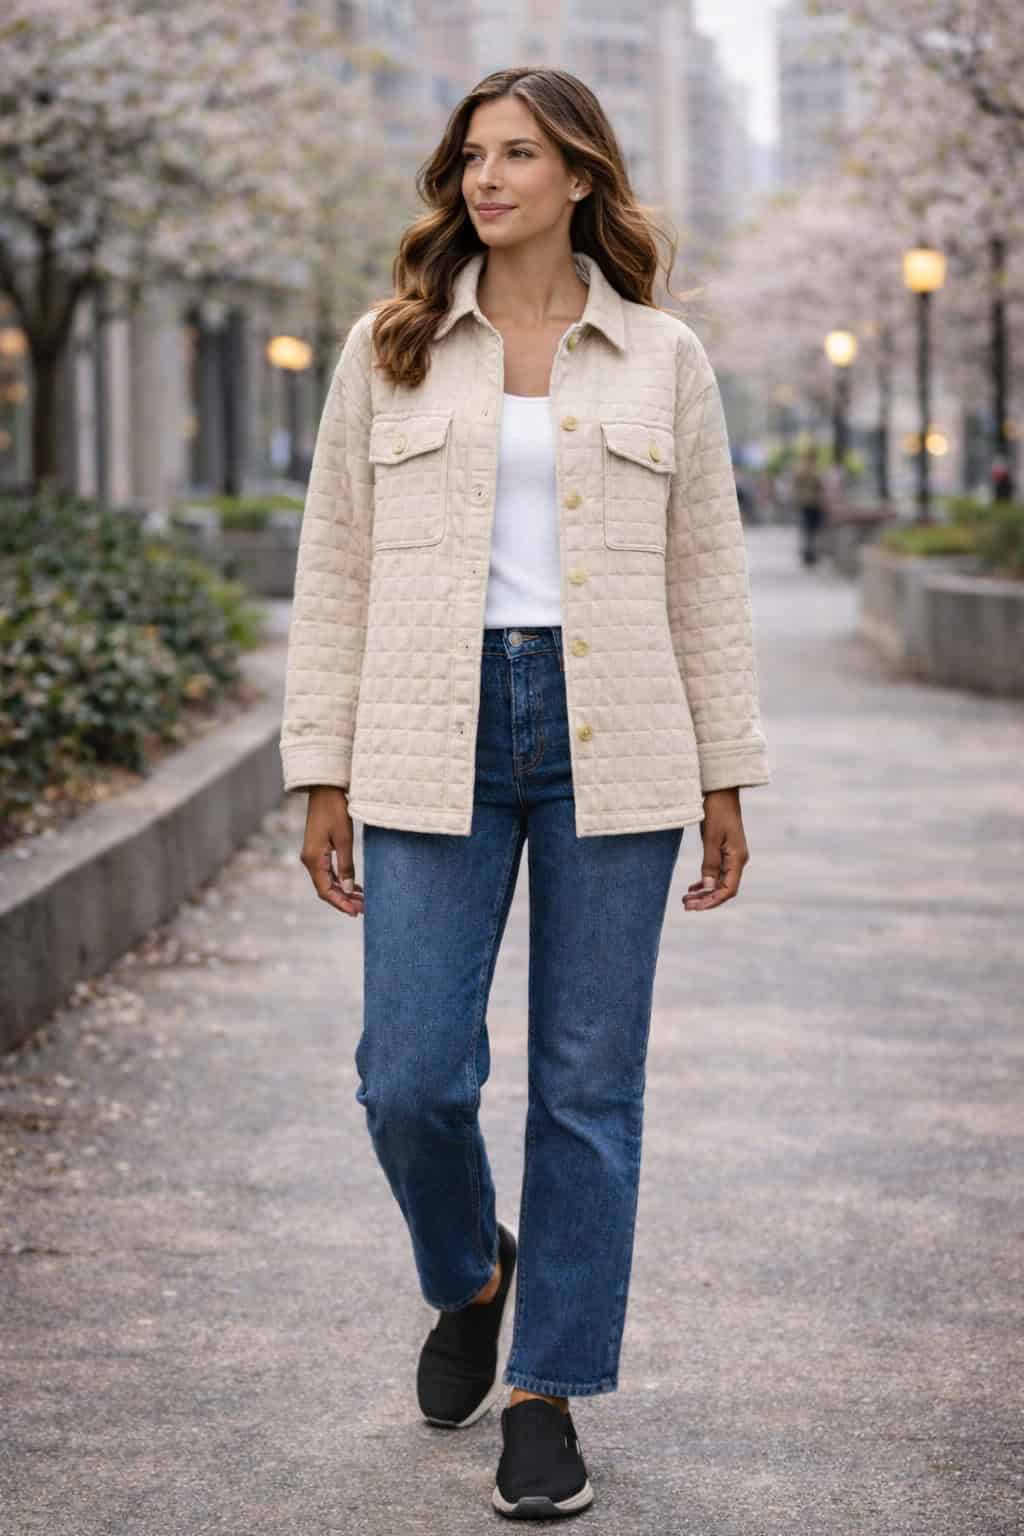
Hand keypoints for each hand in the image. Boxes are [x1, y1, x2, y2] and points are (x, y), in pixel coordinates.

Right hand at [300, 786, 363, 917]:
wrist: (325, 790)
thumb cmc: (335, 811)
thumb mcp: (344, 839)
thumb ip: (346, 865)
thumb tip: (347, 888)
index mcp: (313, 859)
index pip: (326, 890)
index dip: (340, 903)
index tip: (355, 912)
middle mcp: (310, 860)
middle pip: (326, 889)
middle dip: (344, 900)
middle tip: (363, 909)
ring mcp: (313, 856)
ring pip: (328, 881)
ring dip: (343, 892)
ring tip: (362, 901)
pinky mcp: (318, 850)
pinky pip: (328, 872)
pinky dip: (341, 881)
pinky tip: (354, 886)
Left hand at [683, 787, 748, 911]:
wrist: (721, 792)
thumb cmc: (717, 811)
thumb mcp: (711, 838)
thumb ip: (710, 863)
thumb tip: (708, 888)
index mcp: (737, 858)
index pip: (727, 890)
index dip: (712, 901)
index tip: (694, 907)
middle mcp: (738, 860)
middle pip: (723, 889)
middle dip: (705, 900)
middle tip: (686, 906)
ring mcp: (733, 856)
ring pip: (719, 882)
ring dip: (704, 893)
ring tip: (686, 900)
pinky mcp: (726, 851)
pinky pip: (717, 873)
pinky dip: (705, 882)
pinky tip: (693, 888)